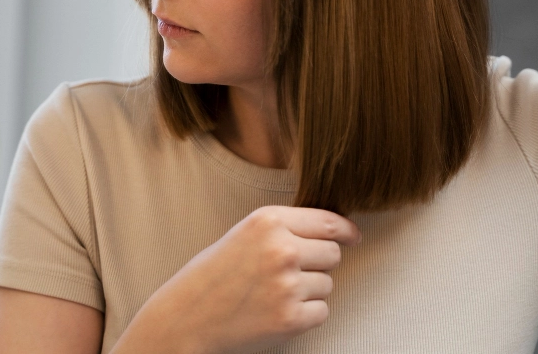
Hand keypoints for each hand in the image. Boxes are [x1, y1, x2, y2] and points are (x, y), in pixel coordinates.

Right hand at [114, 205, 361, 353]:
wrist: (185, 317)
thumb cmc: (213, 274)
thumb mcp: (244, 234)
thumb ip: (285, 228)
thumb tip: (337, 232)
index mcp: (268, 220)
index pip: (328, 222)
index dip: (345, 231)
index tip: (352, 237)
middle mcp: (282, 249)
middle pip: (332, 253)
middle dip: (318, 263)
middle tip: (287, 273)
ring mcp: (288, 284)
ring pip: (327, 284)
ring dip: (308, 290)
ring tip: (273, 293)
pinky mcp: (291, 318)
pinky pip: (321, 311)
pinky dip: (305, 314)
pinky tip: (276, 311)